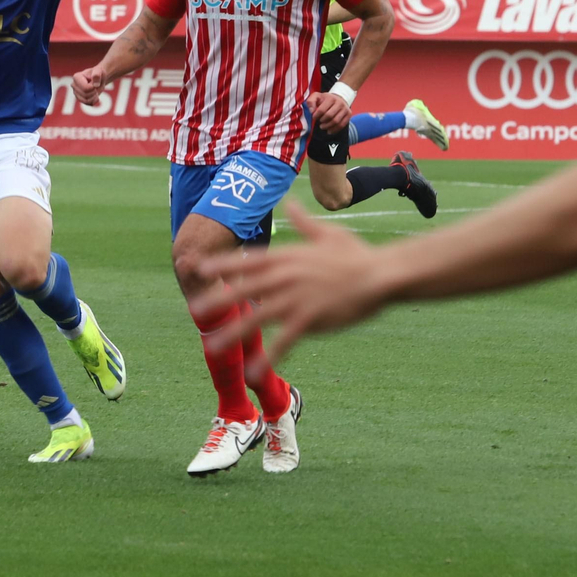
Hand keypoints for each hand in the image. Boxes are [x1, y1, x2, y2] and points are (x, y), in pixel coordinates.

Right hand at [71, 65, 104, 104]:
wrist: (99, 78)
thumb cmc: (98, 73)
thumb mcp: (99, 71)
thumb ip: (97, 75)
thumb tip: (95, 85)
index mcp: (76, 77)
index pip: (85, 88)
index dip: (93, 88)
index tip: (96, 83)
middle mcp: (74, 85)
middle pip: (85, 95)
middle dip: (94, 92)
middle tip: (97, 87)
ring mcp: (76, 92)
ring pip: (86, 100)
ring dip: (94, 97)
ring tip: (96, 91)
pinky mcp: (80, 98)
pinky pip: (87, 104)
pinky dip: (93, 101)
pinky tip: (96, 96)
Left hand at [191, 202, 387, 374]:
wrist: (381, 274)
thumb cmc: (357, 253)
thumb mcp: (328, 232)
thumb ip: (304, 222)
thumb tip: (290, 204)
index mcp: (289, 256)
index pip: (249, 259)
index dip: (223, 264)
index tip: (200, 270)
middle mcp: (287, 276)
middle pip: (245, 289)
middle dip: (218, 300)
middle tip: (195, 312)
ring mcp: (297, 298)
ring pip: (258, 318)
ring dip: (233, 334)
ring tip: (213, 348)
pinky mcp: (311, 318)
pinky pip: (284, 341)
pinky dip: (267, 357)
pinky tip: (252, 372)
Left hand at [307, 89, 350, 131]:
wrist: (339, 98)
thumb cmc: (326, 99)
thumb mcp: (317, 96)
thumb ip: (311, 102)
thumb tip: (311, 111)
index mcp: (331, 98)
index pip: (322, 110)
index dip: (316, 116)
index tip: (314, 117)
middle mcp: (340, 103)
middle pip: (329, 116)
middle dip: (322, 121)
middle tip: (319, 122)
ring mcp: (345, 109)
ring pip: (336, 121)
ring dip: (327, 126)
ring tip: (322, 127)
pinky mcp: (349, 114)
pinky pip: (342, 125)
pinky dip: (334, 130)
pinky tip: (329, 131)